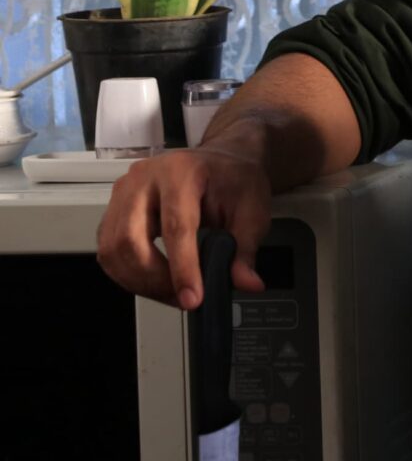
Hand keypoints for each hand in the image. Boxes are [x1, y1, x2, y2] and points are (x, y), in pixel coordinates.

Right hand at [97, 138, 270, 309]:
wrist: (220, 161)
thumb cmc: (233, 179)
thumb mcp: (253, 209)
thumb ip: (246, 248)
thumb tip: (245, 282)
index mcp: (181, 172)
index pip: (176, 227)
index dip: (183, 268)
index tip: (192, 298)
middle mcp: (143, 179)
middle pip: (131, 240)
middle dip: (155, 280)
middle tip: (183, 299)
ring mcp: (123, 192)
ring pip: (113, 249)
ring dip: (139, 282)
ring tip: (172, 294)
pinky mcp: (114, 209)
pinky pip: (109, 250)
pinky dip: (128, 274)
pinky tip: (154, 283)